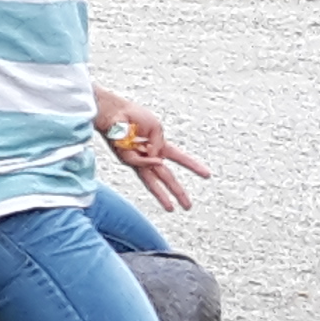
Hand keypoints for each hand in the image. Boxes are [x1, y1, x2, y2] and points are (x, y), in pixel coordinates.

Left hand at [99, 95, 210, 210]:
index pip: (179, 158)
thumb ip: (159, 145)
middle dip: (178, 191)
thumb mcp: (155, 128)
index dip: (192, 166)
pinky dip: (148, 159)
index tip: (206, 175)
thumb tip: (156, 160)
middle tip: (188, 205)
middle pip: (166, 177)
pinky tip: (149, 154)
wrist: (112, 112)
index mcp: (158, 146)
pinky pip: (143, 163)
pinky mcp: (128, 159)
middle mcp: (149, 156)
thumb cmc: (130, 116)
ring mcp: (138, 160)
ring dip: (163, 194)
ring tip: (173, 208)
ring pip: (152, 181)